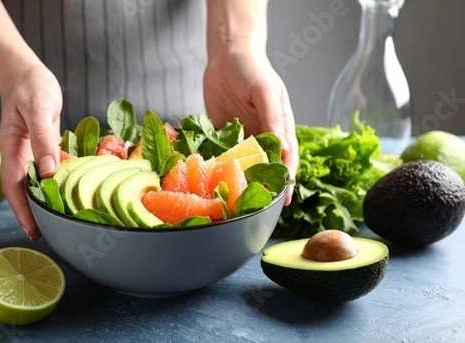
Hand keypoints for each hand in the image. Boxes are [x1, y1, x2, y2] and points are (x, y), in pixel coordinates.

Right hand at [0, 62, 62, 239]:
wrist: (26, 72)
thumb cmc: (30, 86)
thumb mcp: (37, 109)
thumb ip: (43, 139)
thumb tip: (48, 172)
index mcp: (12, 149)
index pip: (14, 187)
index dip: (22, 211)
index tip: (34, 231)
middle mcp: (19, 155)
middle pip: (23, 191)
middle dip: (34, 213)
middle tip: (51, 234)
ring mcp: (30, 152)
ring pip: (35, 183)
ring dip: (45, 201)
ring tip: (60, 221)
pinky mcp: (42, 147)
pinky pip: (47, 170)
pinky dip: (55, 183)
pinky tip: (68, 193)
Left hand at [203, 44, 297, 205]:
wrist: (225, 55)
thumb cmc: (253, 69)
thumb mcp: (266, 91)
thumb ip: (274, 119)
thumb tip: (284, 149)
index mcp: (279, 127)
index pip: (286, 159)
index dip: (285, 181)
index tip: (282, 203)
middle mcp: (261, 135)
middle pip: (263, 166)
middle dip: (259, 186)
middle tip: (252, 207)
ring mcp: (240, 136)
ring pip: (241, 164)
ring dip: (236, 179)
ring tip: (229, 199)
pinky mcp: (220, 133)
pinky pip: (219, 153)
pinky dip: (215, 165)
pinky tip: (208, 179)